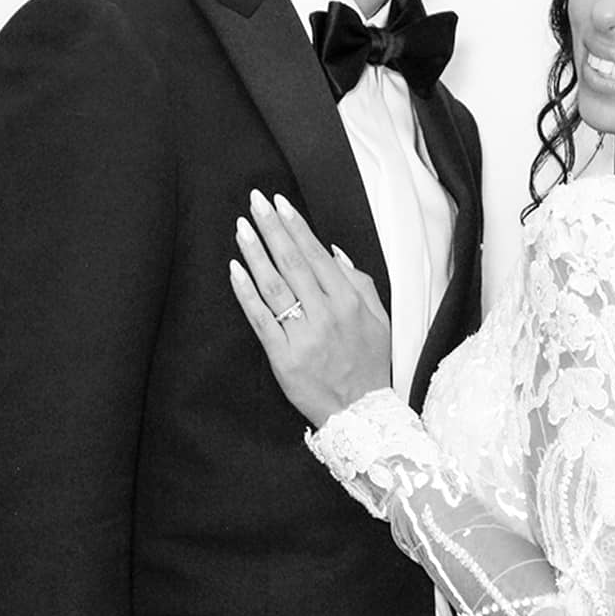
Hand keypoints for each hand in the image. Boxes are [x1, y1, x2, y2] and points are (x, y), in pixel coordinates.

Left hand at [228, 189, 391, 426]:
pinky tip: (235, 270)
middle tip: (254, 202)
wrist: (361, 413)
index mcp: (350, 301)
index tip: (279, 203)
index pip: (316, 254)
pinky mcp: (284, 357)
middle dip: (271, 228)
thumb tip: (333, 252)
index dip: (296, 226)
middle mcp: (327, 314)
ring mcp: (304, 335)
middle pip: (292, 262)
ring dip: (255, 252)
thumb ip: (359, 282)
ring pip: (274, 285)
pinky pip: (261, 319)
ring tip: (241, 228)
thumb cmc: (369, 364)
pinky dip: (246, 292)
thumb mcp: (379, 319)